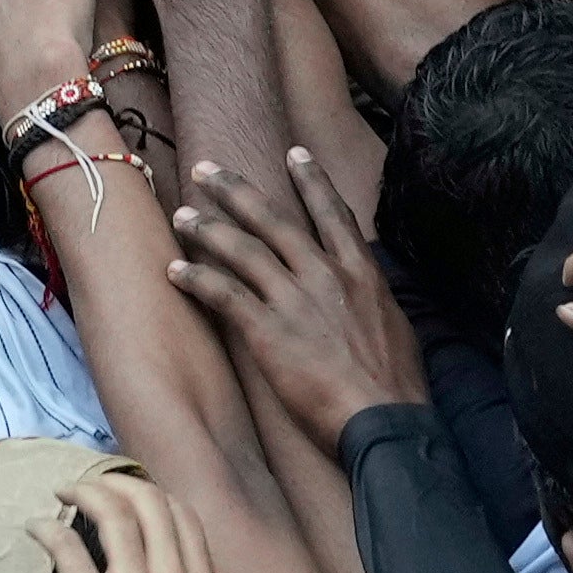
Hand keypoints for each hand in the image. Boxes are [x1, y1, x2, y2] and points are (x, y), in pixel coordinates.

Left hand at [176, 136, 428, 444]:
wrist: (384, 421)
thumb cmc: (395, 385)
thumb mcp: (397, 326)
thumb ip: (373, 298)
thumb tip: (367, 287)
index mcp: (361, 273)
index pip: (332, 213)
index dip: (311, 180)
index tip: (294, 152)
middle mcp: (325, 275)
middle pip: (272, 220)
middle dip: (235, 190)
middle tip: (206, 169)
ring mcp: (294, 300)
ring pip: (241, 250)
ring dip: (207, 229)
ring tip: (182, 215)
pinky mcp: (268, 331)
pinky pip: (223, 294)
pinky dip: (196, 278)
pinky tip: (175, 270)